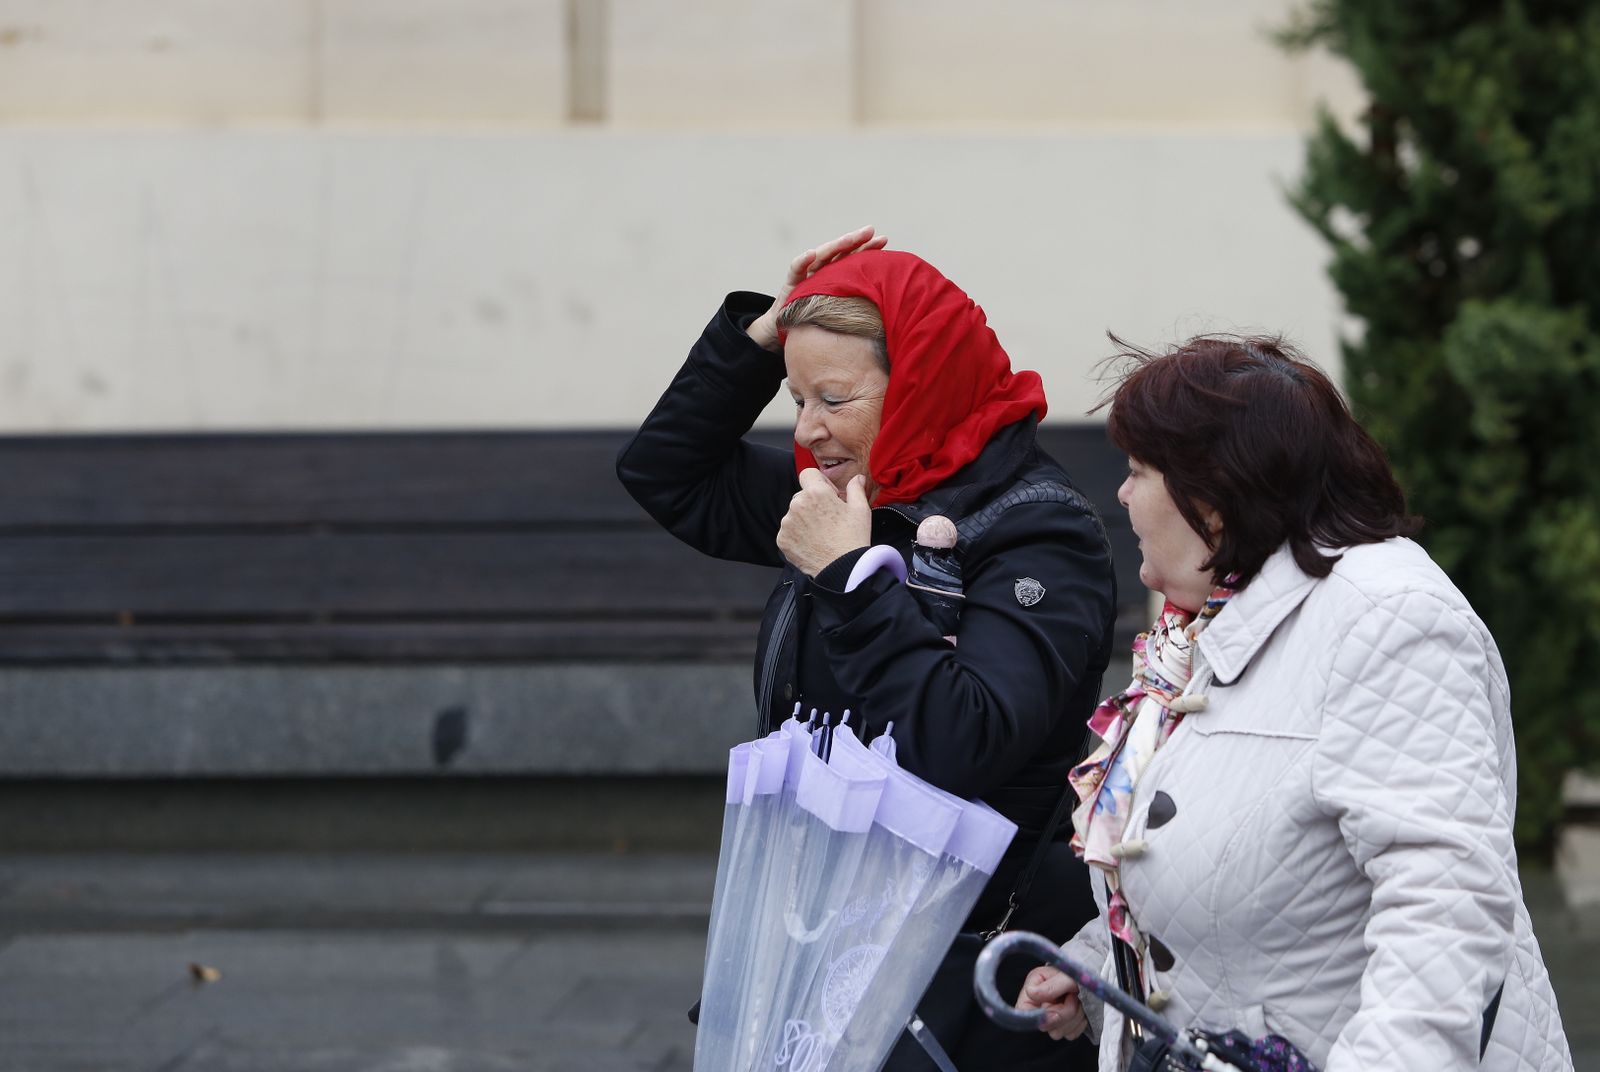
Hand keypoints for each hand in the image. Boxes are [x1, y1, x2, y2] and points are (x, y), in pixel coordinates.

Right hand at [746, 226, 888, 351]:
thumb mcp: (842, 314)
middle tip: (870, 231)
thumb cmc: (817, 322)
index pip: (853, 258)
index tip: (884, 240)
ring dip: (834, 246)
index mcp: (836, 276)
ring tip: (849, 239)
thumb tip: (890, 309)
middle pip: (840, 252)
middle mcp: (822, 271)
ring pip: (821, 256)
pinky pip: (796, 269)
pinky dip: (802, 261)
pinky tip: (811, 254)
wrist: (787, 331)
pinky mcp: (791, 284)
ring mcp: (806, 275)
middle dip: (855, 240)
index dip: (868, 248)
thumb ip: (858, 305)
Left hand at [777, 471, 871, 576]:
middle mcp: (797, 504)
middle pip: (801, 496)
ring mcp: (787, 523)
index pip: (808, 474)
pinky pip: (788, 531)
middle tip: (828, 519)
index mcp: (816, 493)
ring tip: (821, 534)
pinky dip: (797, 535)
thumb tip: (858, 478)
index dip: (819, 482)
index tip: (828, 495)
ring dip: (804, 520)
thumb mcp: (861, 510)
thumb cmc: (853, 538)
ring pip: (794, 514)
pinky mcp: (782, 539)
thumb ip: (856, 489)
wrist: (842, 570)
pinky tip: (812, 543)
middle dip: (813, 503)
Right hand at [1016, 965, 1087, 1041]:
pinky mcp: (1064, 1027)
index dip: (1040, 1014)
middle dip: (1065, 1011)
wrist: (1090, 977)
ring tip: (1078, 1000)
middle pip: (1046, 1026)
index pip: (1024, 1011)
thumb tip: (1031, 993)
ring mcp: (1051, 1020)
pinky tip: (1082, 1009)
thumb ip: (1051, 986)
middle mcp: (1039, 1007)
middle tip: (1073, 995)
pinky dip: (1079, 1024)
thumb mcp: (1065, 975)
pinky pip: (1070, 1035)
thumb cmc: (1075, 973)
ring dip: (1075, 1017)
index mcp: (1033, 990)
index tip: (1056, 1008)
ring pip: (1058, 1032)